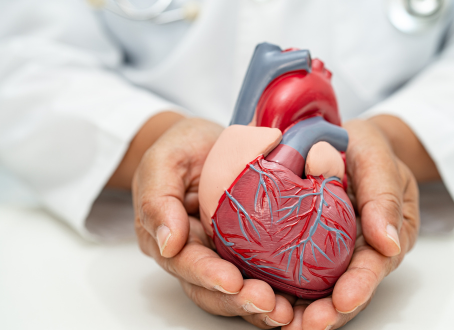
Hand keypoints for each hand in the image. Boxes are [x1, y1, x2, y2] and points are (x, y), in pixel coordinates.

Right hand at [132, 117, 293, 327]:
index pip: (185, 263)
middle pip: (211, 289)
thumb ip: (157, 199)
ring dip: (258, 306)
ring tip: (284, 311)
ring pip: (235, 292)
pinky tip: (296, 299)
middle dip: (238, 301)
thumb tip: (167, 243)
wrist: (207, 141)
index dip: (207, 275)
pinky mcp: (247, 250)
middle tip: (268, 303)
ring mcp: (222, 254)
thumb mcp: (163, 160)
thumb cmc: (182, 147)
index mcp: (169, 236)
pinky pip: (259, 276)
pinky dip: (277, 291)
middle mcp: (195, 253)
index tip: (231, 281)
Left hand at [283, 115, 429, 329]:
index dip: (360, 285)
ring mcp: (331, 250)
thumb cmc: (367, 148)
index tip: (343, 300)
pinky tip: (265, 297)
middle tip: (306, 325)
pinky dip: (282, 288)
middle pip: (346, 288)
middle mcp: (357, 249)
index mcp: (384, 234)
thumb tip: (389, 241)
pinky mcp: (305, 245)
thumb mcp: (380, 161)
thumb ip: (383, 196)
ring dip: (303, 310)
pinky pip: (295, 271)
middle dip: (329, 312)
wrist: (344, 140)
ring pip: (320, 288)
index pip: (374, 265)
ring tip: (282, 322)